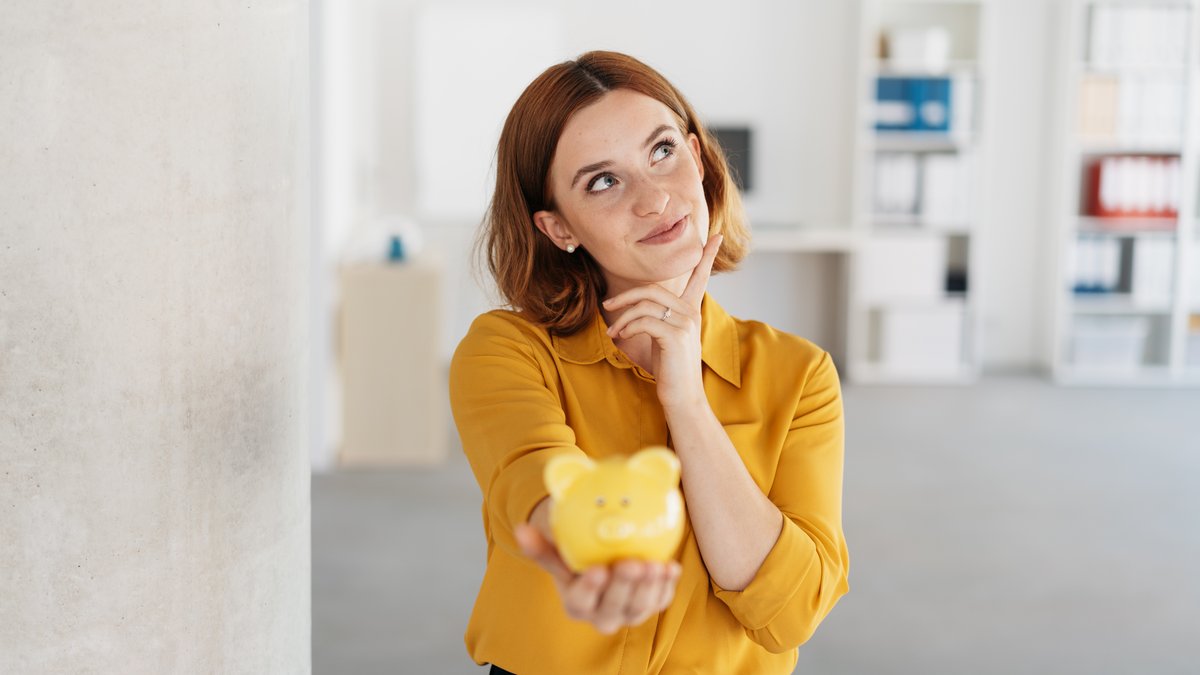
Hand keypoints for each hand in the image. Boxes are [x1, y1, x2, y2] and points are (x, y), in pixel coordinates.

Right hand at [515, 505, 681, 634]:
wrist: (600, 559)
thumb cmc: (575, 554)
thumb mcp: (556, 549)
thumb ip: (541, 545)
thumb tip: (521, 531)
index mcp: (576, 604)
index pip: (580, 600)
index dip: (590, 588)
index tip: (597, 569)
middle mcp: (602, 615)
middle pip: (614, 607)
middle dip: (624, 586)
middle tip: (631, 563)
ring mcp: (629, 612)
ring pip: (640, 607)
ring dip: (649, 587)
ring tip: (654, 564)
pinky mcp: (651, 604)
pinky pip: (661, 599)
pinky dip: (666, 585)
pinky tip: (670, 567)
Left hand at [603, 234, 722, 410]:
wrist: (682, 397)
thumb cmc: (671, 370)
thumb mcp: (666, 338)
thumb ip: (659, 318)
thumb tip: (637, 308)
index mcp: (691, 311)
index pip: (701, 277)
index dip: (708, 257)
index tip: (716, 236)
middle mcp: (691, 313)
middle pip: (654, 289)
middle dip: (626, 296)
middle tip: (608, 305)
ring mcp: (685, 323)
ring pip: (646, 304)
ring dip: (622, 316)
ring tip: (613, 330)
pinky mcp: (675, 335)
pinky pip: (644, 320)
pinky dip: (627, 326)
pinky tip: (620, 336)